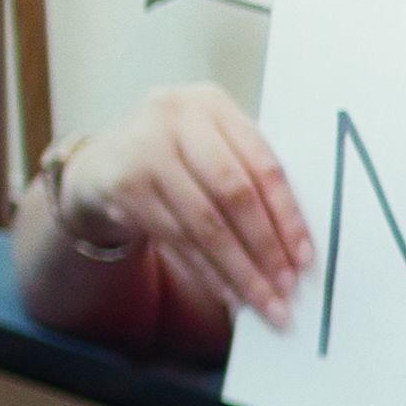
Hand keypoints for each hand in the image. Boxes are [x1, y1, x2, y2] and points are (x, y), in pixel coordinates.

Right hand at [12, 82, 309, 342]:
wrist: (101, 164)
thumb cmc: (174, 157)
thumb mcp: (210, 144)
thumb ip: (249, 174)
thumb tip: (296, 244)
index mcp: (212, 103)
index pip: (262, 164)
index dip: (287, 216)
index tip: (304, 257)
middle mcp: (176, 119)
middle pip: (234, 194)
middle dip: (265, 248)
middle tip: (285, 288)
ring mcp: (144, 151)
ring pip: (204, 224)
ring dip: (238, 271)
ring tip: (262, 301)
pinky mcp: (123, 187)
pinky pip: (176, 240)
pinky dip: (207, 272)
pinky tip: (228, 294)